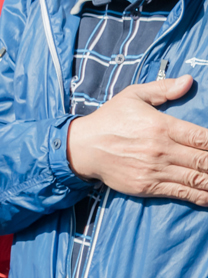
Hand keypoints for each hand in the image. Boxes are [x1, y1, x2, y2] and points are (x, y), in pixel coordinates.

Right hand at [65, 75, 207, 204]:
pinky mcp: (148, 186)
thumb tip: (189, 81)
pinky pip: (182, 193)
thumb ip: (162, 88)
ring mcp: (155, 170)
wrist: (82, 147)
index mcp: (162, 126)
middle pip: (205, 161)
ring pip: (198, 179)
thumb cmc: (109, 119)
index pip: (202, 138)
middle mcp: (161, 150)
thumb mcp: (132, 96)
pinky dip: (201, 196)